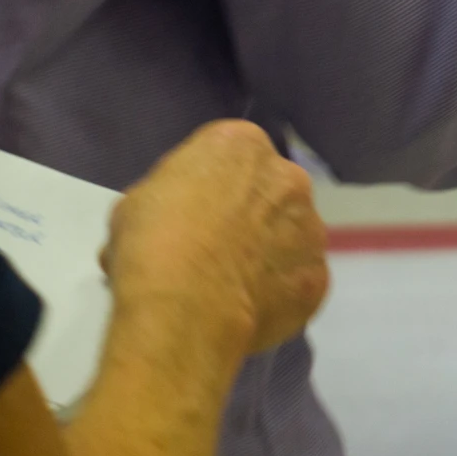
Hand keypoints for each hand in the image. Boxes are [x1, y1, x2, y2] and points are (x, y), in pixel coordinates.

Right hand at [102, 121, 330, 361]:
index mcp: (242, 146)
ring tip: (233, 283)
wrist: (184, 310)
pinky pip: (298, 280)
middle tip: (217, 247)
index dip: (212, 185)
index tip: (196, 211)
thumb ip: (174, 194)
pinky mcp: (318, 277)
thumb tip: (178, 214)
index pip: (232, 156)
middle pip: (270, 191)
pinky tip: (249, 308)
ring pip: (291, 235)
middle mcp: (289, 179)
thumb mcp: (138, 201)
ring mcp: (311, 230)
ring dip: (270, 252)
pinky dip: (279, 292)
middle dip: (249, 214)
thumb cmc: (152, 245)